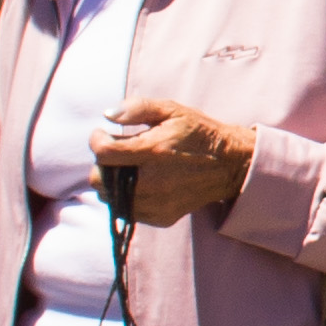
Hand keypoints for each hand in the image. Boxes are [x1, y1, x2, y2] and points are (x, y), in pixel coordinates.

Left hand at [94, 101, 255, 213]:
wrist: (229, 165)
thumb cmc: (197, 133)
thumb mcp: (171, 110)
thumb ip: (137, 108)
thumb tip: (107, 115)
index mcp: (154, 151)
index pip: (104, 153)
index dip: (96, 140)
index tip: (103, 134)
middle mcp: (153, 181)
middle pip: (100, 180)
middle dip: (101, 164)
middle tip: (116, 153)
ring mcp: (157, 203)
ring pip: (110, 198)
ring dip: (112, 182)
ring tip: (129, 169)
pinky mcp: (161, 217)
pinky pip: (127, 211)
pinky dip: (126, 197)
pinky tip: (141, 183)